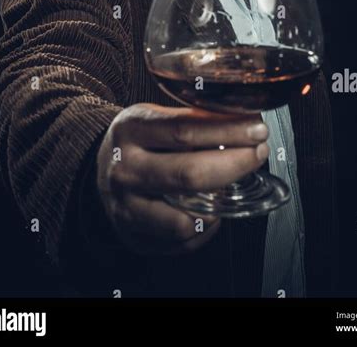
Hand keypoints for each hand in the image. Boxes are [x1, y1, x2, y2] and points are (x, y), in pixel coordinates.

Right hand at [96, 103, 268, 254]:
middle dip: (235, 164)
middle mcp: (124, 169)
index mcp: (131, 129)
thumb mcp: (155, 116)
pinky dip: (206, 227)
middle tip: (258, 152)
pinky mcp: (133, 234)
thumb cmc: (138, 140)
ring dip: (220, 204)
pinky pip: (181, 241)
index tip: (256, 128)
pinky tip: (212, 210)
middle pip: (189, 173)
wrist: (98, 167)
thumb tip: (244, 120)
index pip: (185, 129)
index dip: (227, 130)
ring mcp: (125, 206)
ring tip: (234, 186)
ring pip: (184, 217)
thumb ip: (192, 119)